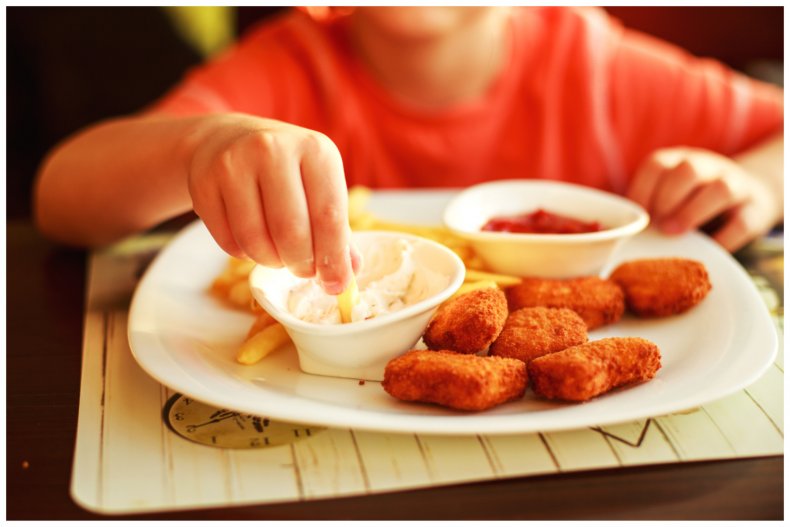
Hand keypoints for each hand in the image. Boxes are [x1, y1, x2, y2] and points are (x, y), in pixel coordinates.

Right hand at [186, 113, 358, 293]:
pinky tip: (253, 241)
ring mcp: (234, 164)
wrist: (230, 140)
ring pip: (255, 240)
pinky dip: (245, 254)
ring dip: (271, 261)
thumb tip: (347, 273)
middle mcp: (273, 149)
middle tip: (304, 271)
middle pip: (291, 232)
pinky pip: (228, 242)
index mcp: (314, 149)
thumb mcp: (320, 185)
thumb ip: (337, 230)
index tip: (335, 285)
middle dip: (301, 264)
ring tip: (279, 255)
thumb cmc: (287, 170)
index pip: (329, 216)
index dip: (333, 259)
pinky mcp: (203, 183)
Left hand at [626, 147, 779, 251]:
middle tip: (656, 225)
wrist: (752, 195)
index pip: (657, 164)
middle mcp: (709, 167)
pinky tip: (707, 248)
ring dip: (693, 212)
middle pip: (688, 170)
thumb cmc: (694, 199)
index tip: (636, 216)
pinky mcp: (757, 210)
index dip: (642, 190)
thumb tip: (619, 232)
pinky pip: (742, 222)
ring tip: (673, 232)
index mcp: (680, 160)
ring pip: (720, 190)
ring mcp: (736, 185)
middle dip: (667, 198)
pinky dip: (723, 238)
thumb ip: (650, 205)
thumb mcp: (672, 191)